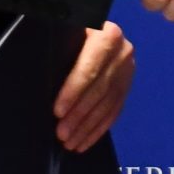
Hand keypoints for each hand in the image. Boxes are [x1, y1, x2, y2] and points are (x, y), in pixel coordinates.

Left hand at [53, 21, 133, 151]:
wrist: (96, 30)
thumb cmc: (72, 32)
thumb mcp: (67, 33)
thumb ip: (61, 50)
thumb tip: (45, 81)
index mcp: (107, 35)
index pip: (89, 69)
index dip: (73, 92)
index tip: (57, 111)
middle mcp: (123, 52)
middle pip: (99, 90)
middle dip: (79, 115)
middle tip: (61, 134)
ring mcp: (128, 70)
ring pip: (108, 104)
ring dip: (88, 127)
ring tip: (70, 143)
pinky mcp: (128, 85)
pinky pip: (115, 110)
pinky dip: (99, 128)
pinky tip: (85, 141)